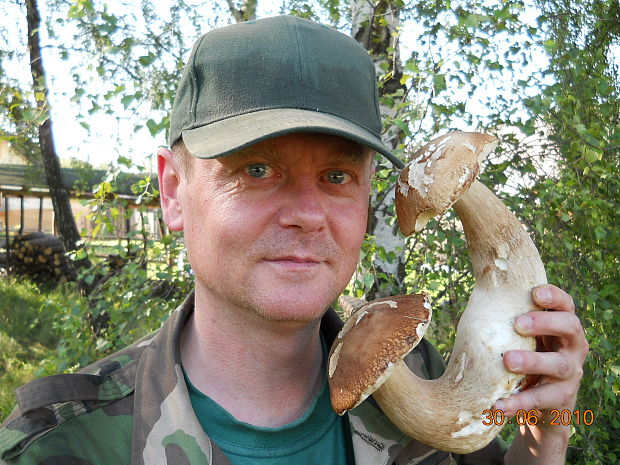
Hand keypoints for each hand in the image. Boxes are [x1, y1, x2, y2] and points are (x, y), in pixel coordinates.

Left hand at [495, 284, 588, 431]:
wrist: (543, 403)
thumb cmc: (526, 355)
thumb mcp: (522, 336)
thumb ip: (508, 317)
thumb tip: (478, 292)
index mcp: (562, 325)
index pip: (566, 305)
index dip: (554, 296)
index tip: (535, 293)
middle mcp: (573, 346)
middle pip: (569, 327)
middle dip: (545, 323)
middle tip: (518, 323)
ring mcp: (571, 372)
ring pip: (558, 364)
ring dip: (533, 361)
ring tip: (508, 361)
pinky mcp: (562, 398)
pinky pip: (542, 399)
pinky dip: (520, 402)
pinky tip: (500, 405)